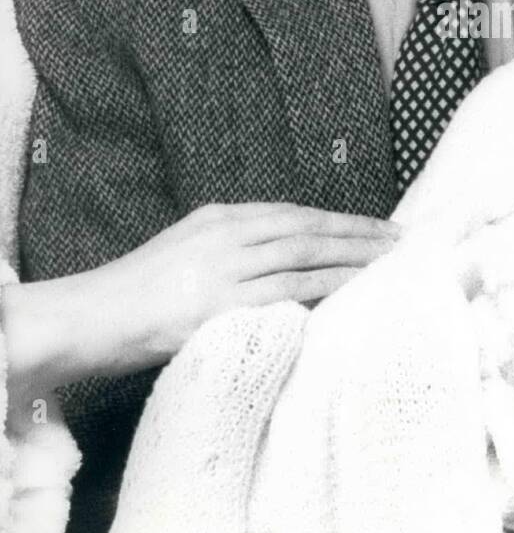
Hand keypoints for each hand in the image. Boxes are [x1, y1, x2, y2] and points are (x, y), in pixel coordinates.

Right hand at [2, 202, 399, 390]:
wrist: (91, 317)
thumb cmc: (139, 292)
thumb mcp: (188, 250)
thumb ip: (234, 247)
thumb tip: (287, 255)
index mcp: (220, 218)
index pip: (295, 215)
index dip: (342, 221)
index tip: (379, 228)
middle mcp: (227, 236)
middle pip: (308, 230)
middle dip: (359, 236)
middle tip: (403, 242)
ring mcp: (224, 270)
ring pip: (304, 258)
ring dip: (352, 262)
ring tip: (390, 268)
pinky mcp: (220, 306)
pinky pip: (285, 295)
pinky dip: (322, 292)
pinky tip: (352, 296)